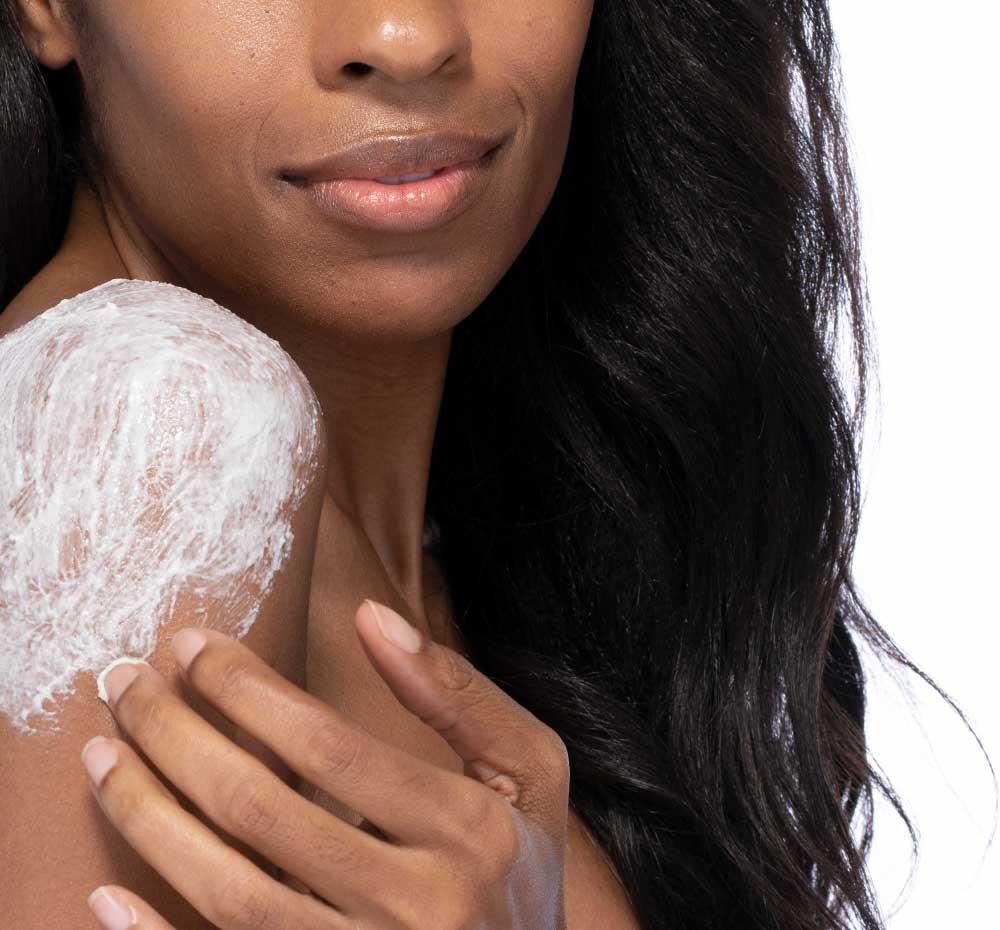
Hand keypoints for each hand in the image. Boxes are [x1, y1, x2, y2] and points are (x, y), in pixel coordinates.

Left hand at [80, 599, 569, 929]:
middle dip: (175, 735)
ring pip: (229, 894)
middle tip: (125, 684)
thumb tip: (372, 618)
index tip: (190, 646)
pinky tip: (104, 898)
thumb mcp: (528, 771)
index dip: (244, 689)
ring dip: (148, 818)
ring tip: (100, 756)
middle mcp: (415, 908)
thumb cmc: (523, 868)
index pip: (327, 745)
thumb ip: (460, 695)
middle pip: (260, 811)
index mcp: (466, 833)